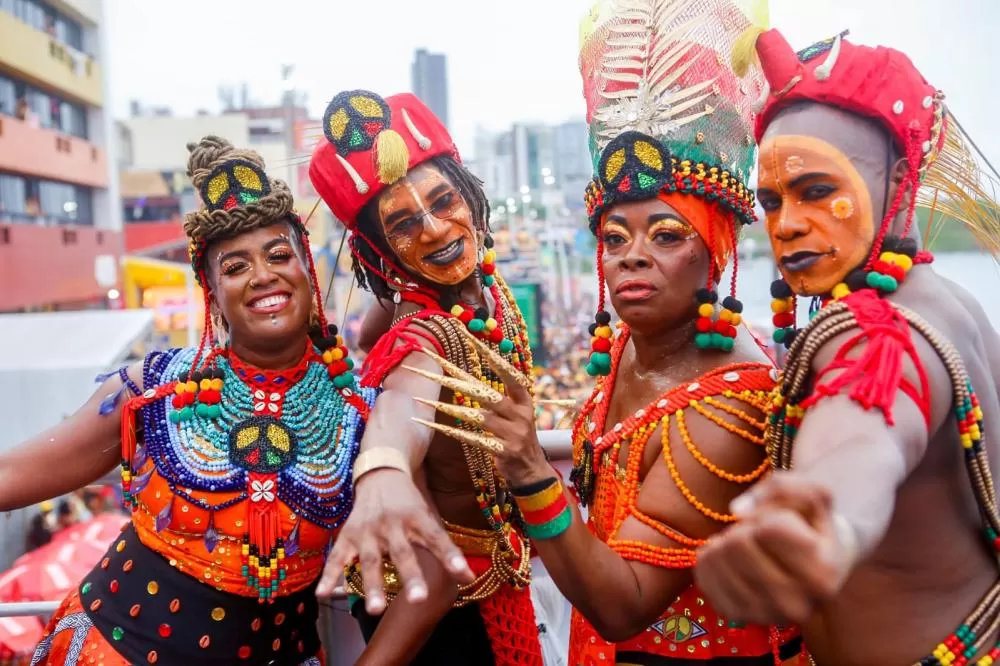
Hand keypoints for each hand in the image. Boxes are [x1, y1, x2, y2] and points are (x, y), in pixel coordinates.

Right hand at [317, 468, 473, 613]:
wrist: (380, 474)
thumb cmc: (409, 504)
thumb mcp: (428, 519)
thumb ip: (445, 550)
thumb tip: (470, 579)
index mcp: (416, 517)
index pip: (436, 537)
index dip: (450, 555)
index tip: (464, 575)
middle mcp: (392, 523)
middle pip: (402, 552)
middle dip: (410, 576)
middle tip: (419, 600)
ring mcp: (367, 530)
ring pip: (370, 559)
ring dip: (373, 584)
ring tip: (376, 610)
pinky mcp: (348, 534)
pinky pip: (337, 557)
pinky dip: (330, 575)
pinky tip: (323, 595)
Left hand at [408, 331, 551, 487]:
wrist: (534, 473)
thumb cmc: (518, 440)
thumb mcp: (516, 416)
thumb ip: (499, 400)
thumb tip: (470, 381)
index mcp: (524, 401)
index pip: (508, 373)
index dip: (490, 357)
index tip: (471, 339)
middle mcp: (521, 414)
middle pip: (487, 393)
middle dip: (459, 380)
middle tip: (435, 368)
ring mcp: (514, 433)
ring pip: (480, 416)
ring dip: (452, 409)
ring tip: (427, 400)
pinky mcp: (505, 451)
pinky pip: (475, 439)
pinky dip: (454, 432)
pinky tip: (435, 426)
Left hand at [694, 474, 854, 624]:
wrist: (815, 563)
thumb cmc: (813, 524)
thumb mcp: (814, 493)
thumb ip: (782, 487)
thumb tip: (737, 510)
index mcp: (822, 575)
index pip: (770, 528)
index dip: (770, 512)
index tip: (783, 520)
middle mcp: (796, 606)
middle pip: (738, 543)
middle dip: (747, 527)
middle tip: (761, 533)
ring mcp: (764, 616)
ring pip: (717, 557)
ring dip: (728, 539)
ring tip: (749, 544)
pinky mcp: (736, 616)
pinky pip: (702, 575)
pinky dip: (710, 556)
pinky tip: (730, 557)